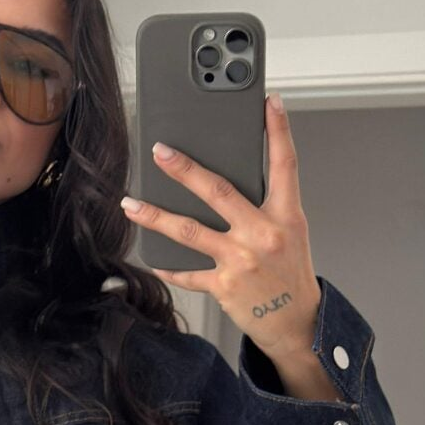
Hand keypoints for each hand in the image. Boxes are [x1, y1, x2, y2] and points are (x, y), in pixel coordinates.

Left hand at [120, 93, 321, 363]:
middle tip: (160, 151)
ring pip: (189, 231)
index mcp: (287, 216)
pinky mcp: (223, 286)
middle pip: (219, 191)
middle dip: (185, 169)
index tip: (270, 102)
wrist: (294, 322)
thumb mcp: (290, 233)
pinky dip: (168, 266)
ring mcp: (240, 260)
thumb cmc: (289, 274)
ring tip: (130, 204)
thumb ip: (265, 207)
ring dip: (154, 216)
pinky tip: (151, 257)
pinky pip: (187, 273)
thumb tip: (224, 183)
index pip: (285, 164)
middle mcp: (263, 235)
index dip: (279, 130)